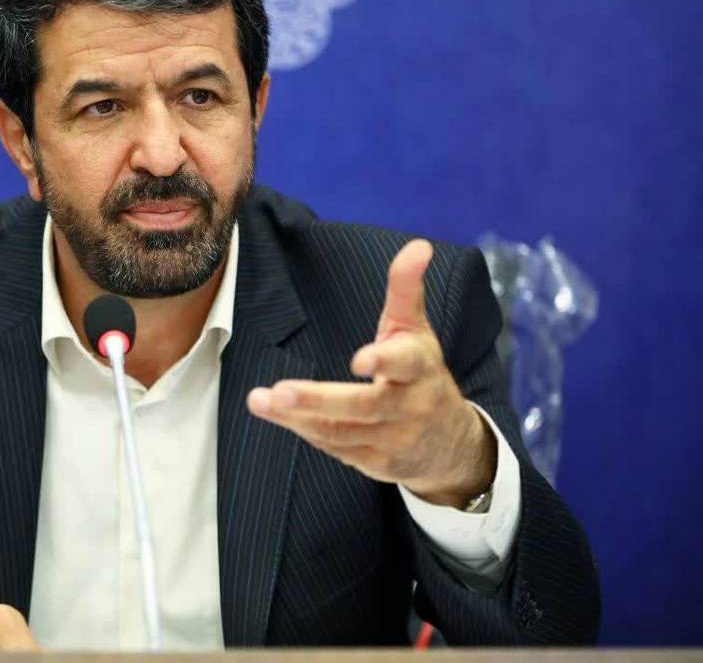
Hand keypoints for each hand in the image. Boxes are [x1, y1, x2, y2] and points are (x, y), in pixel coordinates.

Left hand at [247, 239, 494, 506]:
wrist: (449, 442)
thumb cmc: (420, 373)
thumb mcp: (415, 330)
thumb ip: (406, 289)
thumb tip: (418, 245)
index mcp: (419, 368)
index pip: (404, 364)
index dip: (383, 361)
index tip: (359, 360)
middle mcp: (408, 406)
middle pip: (362, 406)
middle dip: (318, 400)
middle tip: (279, 392)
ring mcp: (391, 439)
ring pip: (340, 430)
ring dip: (297, 417)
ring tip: (259, 400)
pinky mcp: (374, 462)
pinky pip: (335, 447)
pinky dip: (307, 431)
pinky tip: (278, 414)